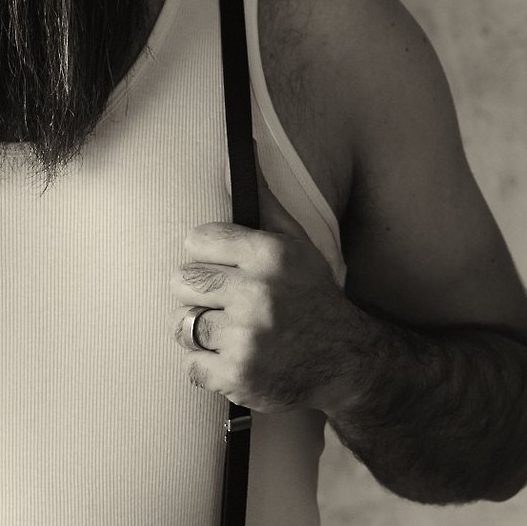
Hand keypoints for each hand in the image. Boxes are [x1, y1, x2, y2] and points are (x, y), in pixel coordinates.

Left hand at [169, 181, 368, 414]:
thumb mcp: (297, 244)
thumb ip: (265, 201)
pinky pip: (191, 365)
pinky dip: (206, 366)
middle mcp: (257, 294)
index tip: (224, 269)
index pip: (196, 240)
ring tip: (228, 332)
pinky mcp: (237, 376)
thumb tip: (245, 149)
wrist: (346, 361)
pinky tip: (233, 358)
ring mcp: (246, 338)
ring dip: (200, 331)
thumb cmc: (313, 297)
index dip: (206, 256)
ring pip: (180, 324)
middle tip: (226, 303)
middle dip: (199, 293)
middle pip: (181, 281)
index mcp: (269, 255)